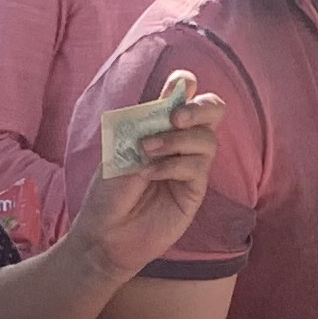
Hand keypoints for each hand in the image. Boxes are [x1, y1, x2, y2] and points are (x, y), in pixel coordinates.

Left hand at [59, 83, 223, 283]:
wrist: (104, 233)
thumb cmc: (107, 192)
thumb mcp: (121, 149)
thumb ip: (148, 121)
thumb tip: (172, 93)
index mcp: (160, 126)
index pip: (185, 96)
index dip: (187, 84)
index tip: (179, 85)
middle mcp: (181, 143)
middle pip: (213, 112)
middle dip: (199, 108)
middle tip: (174, 118)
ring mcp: (190, 167)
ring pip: (207, 140)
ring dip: (176, 140)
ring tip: (147, 151)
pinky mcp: (194, 191)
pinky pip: (196, 168)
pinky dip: (172, 164)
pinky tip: (149, 174)